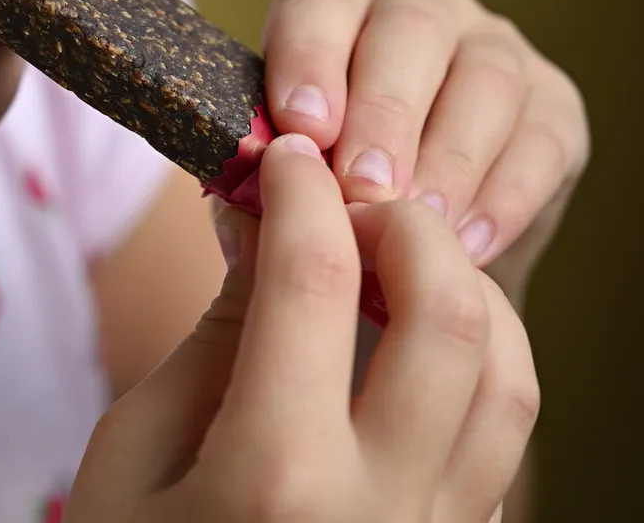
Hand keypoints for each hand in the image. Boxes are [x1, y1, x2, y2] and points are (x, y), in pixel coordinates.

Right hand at [65, 136, 537, 522]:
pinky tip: (410, 340)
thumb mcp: (135, 453)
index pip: (313, 281)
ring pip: (507, 376)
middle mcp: (378, 510)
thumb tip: (268, 231)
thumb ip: (214, 340)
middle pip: (449, 316)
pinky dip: (473, 360)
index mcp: (272, 479)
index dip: (300, 192)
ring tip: (392, 261)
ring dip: (460, 288)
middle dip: (403, 223)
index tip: (284, 157)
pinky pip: (501, 438)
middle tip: (349, 200)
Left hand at [261, 0, 589, 305]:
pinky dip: (505, 196)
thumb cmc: (320, 192)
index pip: (319, 2)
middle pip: (409, 31)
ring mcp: (493, 46)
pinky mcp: (553, 104)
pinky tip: (469, 246)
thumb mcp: (279, 176)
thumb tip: (253, 212)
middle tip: (362, 186)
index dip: (309, 58)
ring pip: (484, 80)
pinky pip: (542, 139)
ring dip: (448, 157)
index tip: (302, 128)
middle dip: (384, 112)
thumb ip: (261, 180)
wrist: (407, 240)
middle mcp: (418, 4)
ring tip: (417, 223)